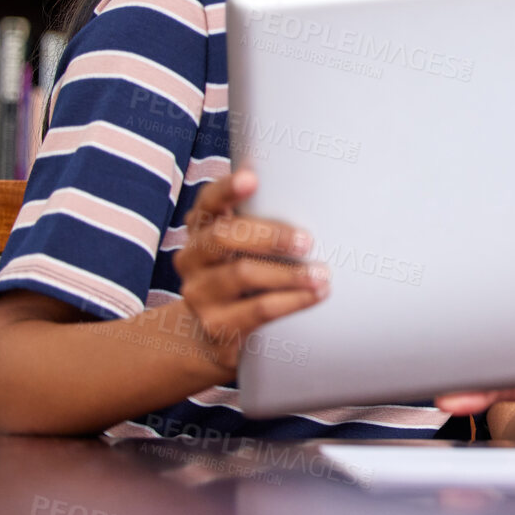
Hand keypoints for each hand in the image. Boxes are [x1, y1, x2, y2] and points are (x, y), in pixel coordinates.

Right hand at [173, 169, 327, 372]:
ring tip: (322, 274)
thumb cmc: (238, 275)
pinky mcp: (216, 325)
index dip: (227, 189)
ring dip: (290, 273)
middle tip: (308, 240)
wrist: (207, 336)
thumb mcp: (240, 246)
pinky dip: (292, 300)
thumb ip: (260, 218)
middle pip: (223, 237)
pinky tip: (315, 295)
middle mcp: (192, 257)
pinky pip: (257, 310)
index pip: (208, 201)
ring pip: (243, 274)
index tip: (251, 178)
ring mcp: (200, 292)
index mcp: (202, 228)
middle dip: (270, 236)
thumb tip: (315, 187)